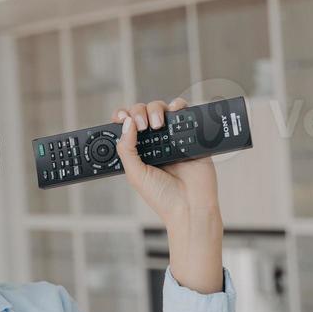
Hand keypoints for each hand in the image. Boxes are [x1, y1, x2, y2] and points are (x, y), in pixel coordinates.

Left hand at [111, 98, 221, 229]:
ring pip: (160, 109)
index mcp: (138, 151)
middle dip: (138, 112)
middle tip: (143, 126)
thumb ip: (126, 148)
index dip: (122, 117)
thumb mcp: (135, 174)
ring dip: (155, 109)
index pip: (126, 126)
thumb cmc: (163, 196)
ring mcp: (172, 137)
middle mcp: (154, 142)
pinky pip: (183, 111)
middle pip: (142, 113)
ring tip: (157, 124)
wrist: (191, 206)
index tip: (122, 117)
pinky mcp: (191, 134)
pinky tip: (173, 114)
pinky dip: (178, 106)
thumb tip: (126, 122)